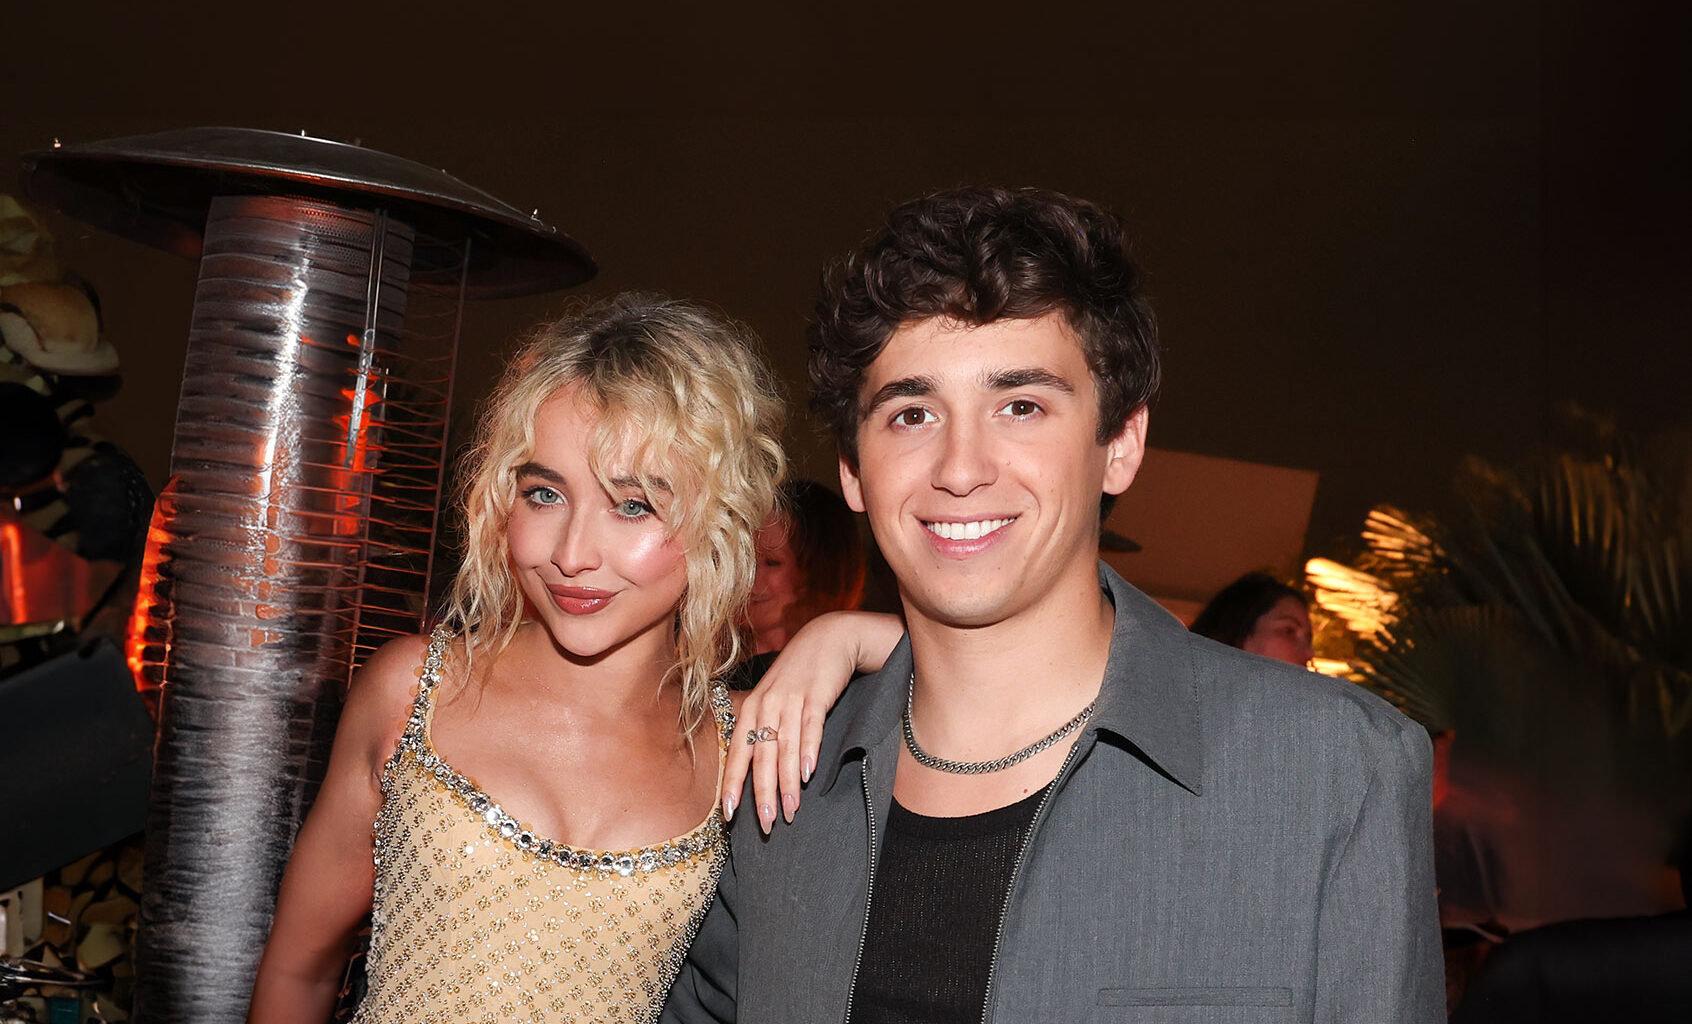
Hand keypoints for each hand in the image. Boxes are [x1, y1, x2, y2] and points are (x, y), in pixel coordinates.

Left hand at [724, 611, 902, 833]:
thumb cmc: (799, 675)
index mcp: (752, 708)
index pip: (737, 752)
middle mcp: (766, 704)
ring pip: (785, 747)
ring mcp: (790, 698)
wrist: (828, 638)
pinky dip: (809, 750)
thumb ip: (765, 729)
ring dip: (787, 782)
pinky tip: (809, 773)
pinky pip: (810, 726)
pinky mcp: (816, 693)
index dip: (733, 784)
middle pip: (761, 756)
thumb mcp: (774, 698)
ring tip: (790, 811)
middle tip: (765, 825)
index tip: (729, 815)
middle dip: (762, 793)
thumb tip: (758, 770)